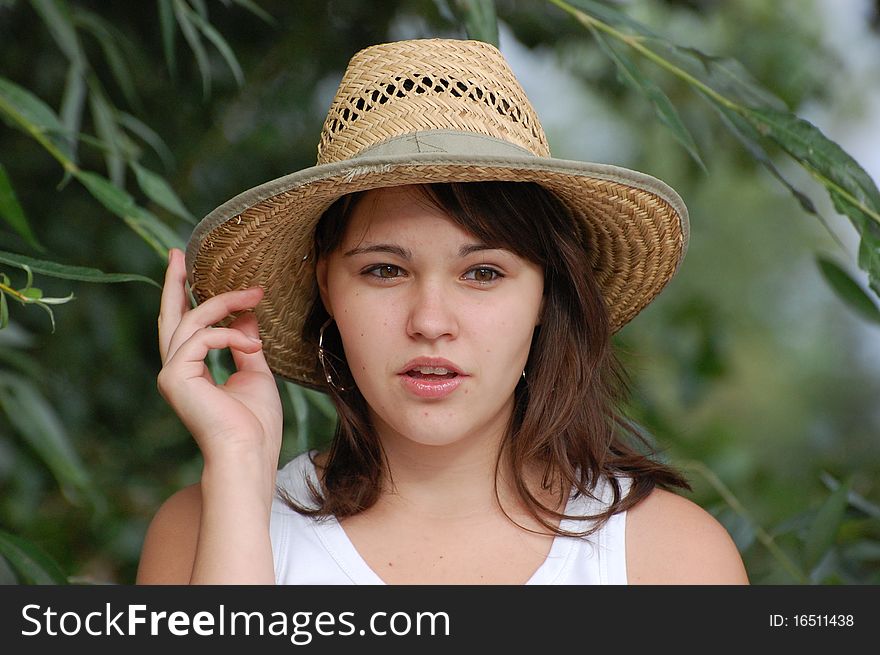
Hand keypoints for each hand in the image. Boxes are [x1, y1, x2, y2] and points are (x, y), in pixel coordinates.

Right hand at [157, 249, 282, 468]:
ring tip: (255, 296)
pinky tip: (252, 347)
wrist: (250, 454)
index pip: (186, 327)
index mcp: (192, 371)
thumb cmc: (256, 424)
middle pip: (171, 317)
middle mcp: (176, 370)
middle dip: (174, 283)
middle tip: (178, 253)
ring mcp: (172, 374)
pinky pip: (202, 338)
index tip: (192, 270)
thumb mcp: (256, 373)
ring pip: (192, 322)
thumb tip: (244, 316)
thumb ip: (246, 344)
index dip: (186, 298)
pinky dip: (230, 336)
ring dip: (226, 304)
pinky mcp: (175, 377)